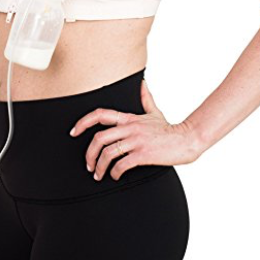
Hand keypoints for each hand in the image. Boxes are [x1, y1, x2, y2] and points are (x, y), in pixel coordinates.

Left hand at [69, 78, 200, 180]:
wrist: (186, 140)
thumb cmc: (169, 129)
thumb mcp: (154, 112)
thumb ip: (145, 98)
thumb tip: (142, 83)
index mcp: (129, 118)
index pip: (100, 115)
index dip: (83, 122)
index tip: (73, 132)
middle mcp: (130, 128)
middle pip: (99, 138)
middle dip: (89, 154)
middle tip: (89, 165)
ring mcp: (136, 141)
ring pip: (108, 153)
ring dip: (100, 167)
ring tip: (99, 174)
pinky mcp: (143, 154)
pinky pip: (121, 164)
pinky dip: (114, 172)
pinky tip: (115, 176)